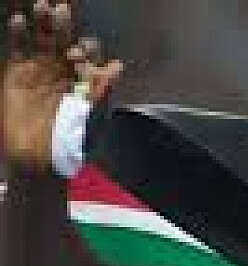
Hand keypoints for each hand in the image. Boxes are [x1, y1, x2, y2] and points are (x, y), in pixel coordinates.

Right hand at [2, 1, 122, 170]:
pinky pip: (18, 46)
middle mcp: (64, 69)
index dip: (86, 48)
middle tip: (62, 8)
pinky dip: (18, 32)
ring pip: (42, 38)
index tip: (83, 47)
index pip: (87, 56)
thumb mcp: (92, 118)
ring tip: (42, 5)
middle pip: (64, 40)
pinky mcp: (18, 70)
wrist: (40, 157)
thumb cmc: (72, 142)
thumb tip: (117, 67)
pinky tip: (19, 20)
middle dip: (64, 24)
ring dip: (42, 22)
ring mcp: (40, 68)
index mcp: (85, 79)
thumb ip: (102, 91)